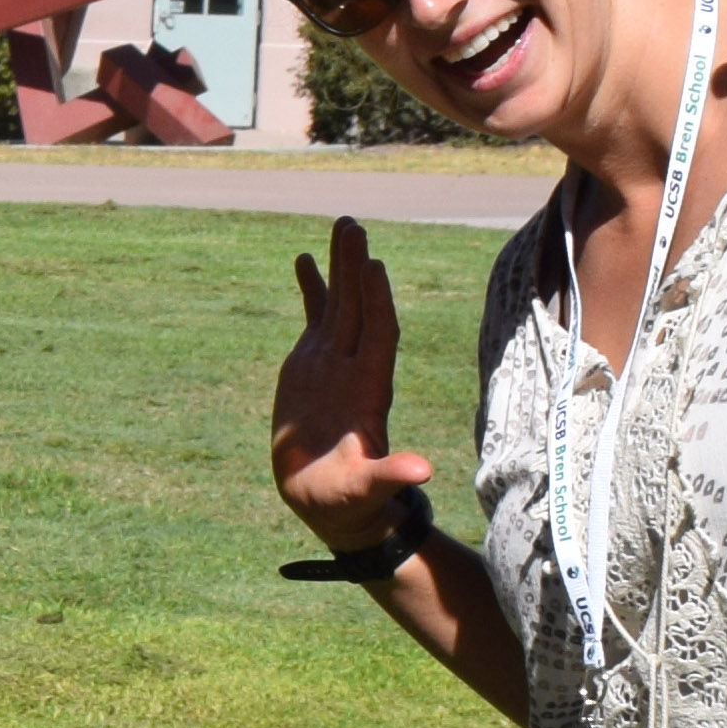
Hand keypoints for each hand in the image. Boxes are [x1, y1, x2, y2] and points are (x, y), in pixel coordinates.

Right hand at [271, 217, 433, 555]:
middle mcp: (354, 369)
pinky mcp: (310, 367)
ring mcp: (332, 364)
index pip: (377, 337)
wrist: (327, 502)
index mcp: (369, 392)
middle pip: (360, 308)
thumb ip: (390, 476)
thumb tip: (421, 471)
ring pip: (340, 305)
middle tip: (352, 225)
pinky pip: (314, 319)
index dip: (376, 303)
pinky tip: (304, 258)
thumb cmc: (349, 502)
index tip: (373, 267)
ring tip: (342, 225)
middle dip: (357, 267)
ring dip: (341, 267)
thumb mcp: (368, 491)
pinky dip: (312, 289)